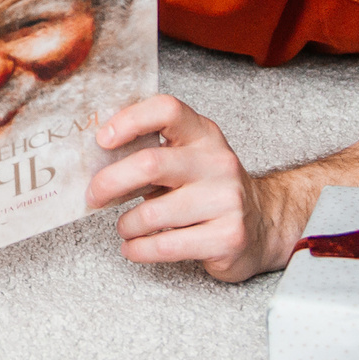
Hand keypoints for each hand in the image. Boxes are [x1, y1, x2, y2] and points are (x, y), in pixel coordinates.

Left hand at [86, 94, 298, 282]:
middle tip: (94, 196)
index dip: (130, 120)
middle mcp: (217, 162)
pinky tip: (134, 247)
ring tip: (125, 227)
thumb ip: (152, 152)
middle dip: (110, 182)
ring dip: (126, 225)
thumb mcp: (189, 159)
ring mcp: (226, 200)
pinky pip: (166, 246)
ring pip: (153, 213)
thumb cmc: (210, 190)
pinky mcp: (227, 237)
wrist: (264, 226)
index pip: (166, 109)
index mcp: (203, 134)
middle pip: (150, 164)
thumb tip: (95, 163)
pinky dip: (139, 250)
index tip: (102, 139)